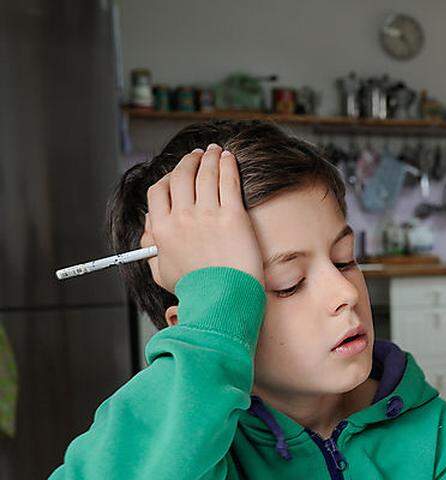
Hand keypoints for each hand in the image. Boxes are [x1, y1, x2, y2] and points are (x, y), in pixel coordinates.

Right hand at [141, 144, 262, 292]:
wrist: (223, 300)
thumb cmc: (195, 290)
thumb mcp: (161, 273)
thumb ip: (151, 250)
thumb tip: (150, 232)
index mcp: (161, 229)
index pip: (159, 191)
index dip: (168, 177)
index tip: (178, 173)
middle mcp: (182, 217)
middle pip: (182, 177)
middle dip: (190, 161)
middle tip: (199, 154)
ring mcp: (208, 215)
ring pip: (206, 174)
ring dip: (210, 158)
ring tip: (216, 151)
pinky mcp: (233, 216)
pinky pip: (228, 181)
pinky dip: (228, 165)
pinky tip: (230, 158)